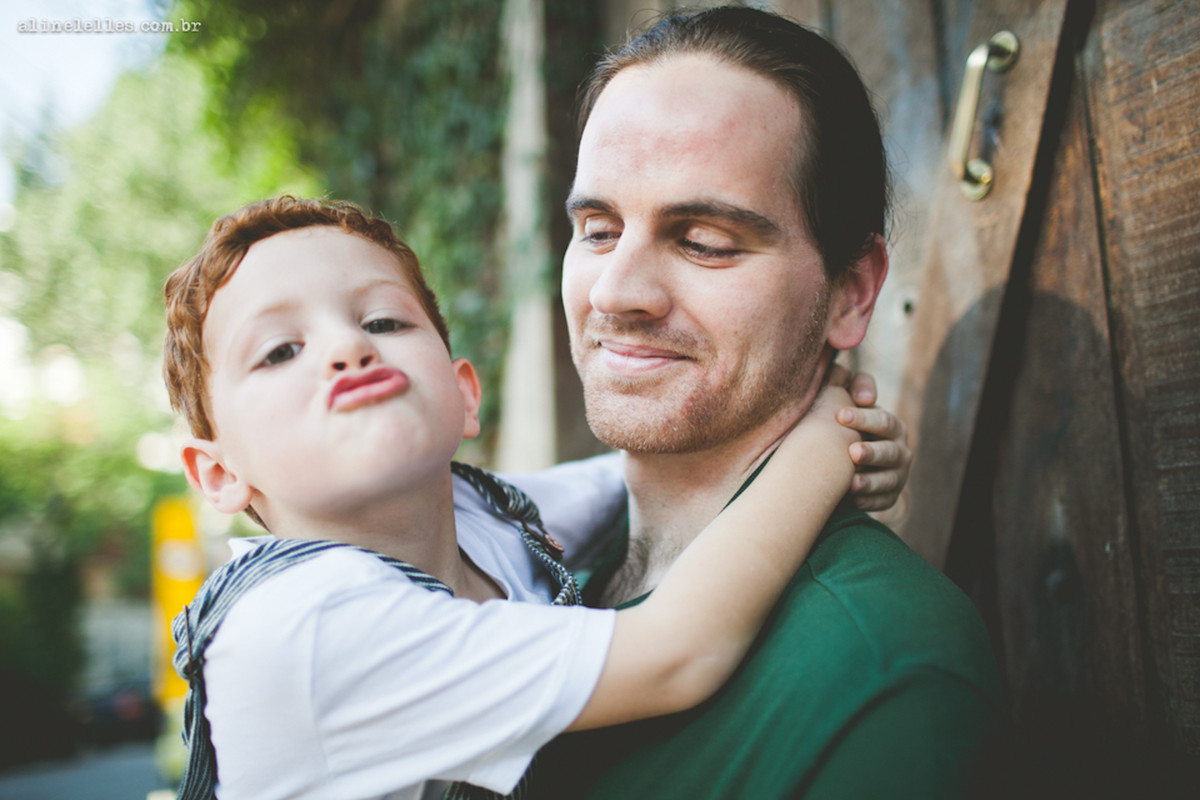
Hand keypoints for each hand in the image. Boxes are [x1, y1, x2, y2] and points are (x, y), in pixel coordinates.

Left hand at [832, 369, 911, 510]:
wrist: (844, 460)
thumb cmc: (845, 426)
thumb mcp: (846, 402)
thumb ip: (848, 385)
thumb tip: (849, 380)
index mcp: (889, 425)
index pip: (882, 420)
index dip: (864, 418)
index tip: (840, 416)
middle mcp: (898, 449)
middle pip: (889, 451)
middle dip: (872, 452)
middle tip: (852, 452)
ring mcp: (896, 474)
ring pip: (889, 479)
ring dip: (871, 481)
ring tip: (851, 483)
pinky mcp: (889, 495)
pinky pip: (884, 501)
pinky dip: (871, 501)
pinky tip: (854, 501)